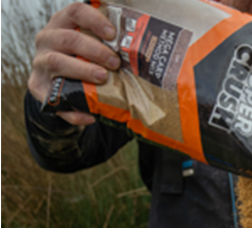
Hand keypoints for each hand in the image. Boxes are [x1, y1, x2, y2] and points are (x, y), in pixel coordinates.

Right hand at [28, 2, 119, 125]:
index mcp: (63, 25)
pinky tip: (90, 115)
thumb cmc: (82, 63)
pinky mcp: (37, 87)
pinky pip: (53, 98)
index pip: (75, 12)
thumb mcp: (91, 50)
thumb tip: (139, 57)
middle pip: (68, 39)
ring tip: (102, 78)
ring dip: (82, 71)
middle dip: (94, 50)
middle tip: (115, 63)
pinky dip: (74, 110)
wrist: (60, 89)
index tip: (113, 34)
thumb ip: (106, 48)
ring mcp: (40, 63)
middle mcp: (47, 40)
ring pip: (57, 62)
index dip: (94, 20)